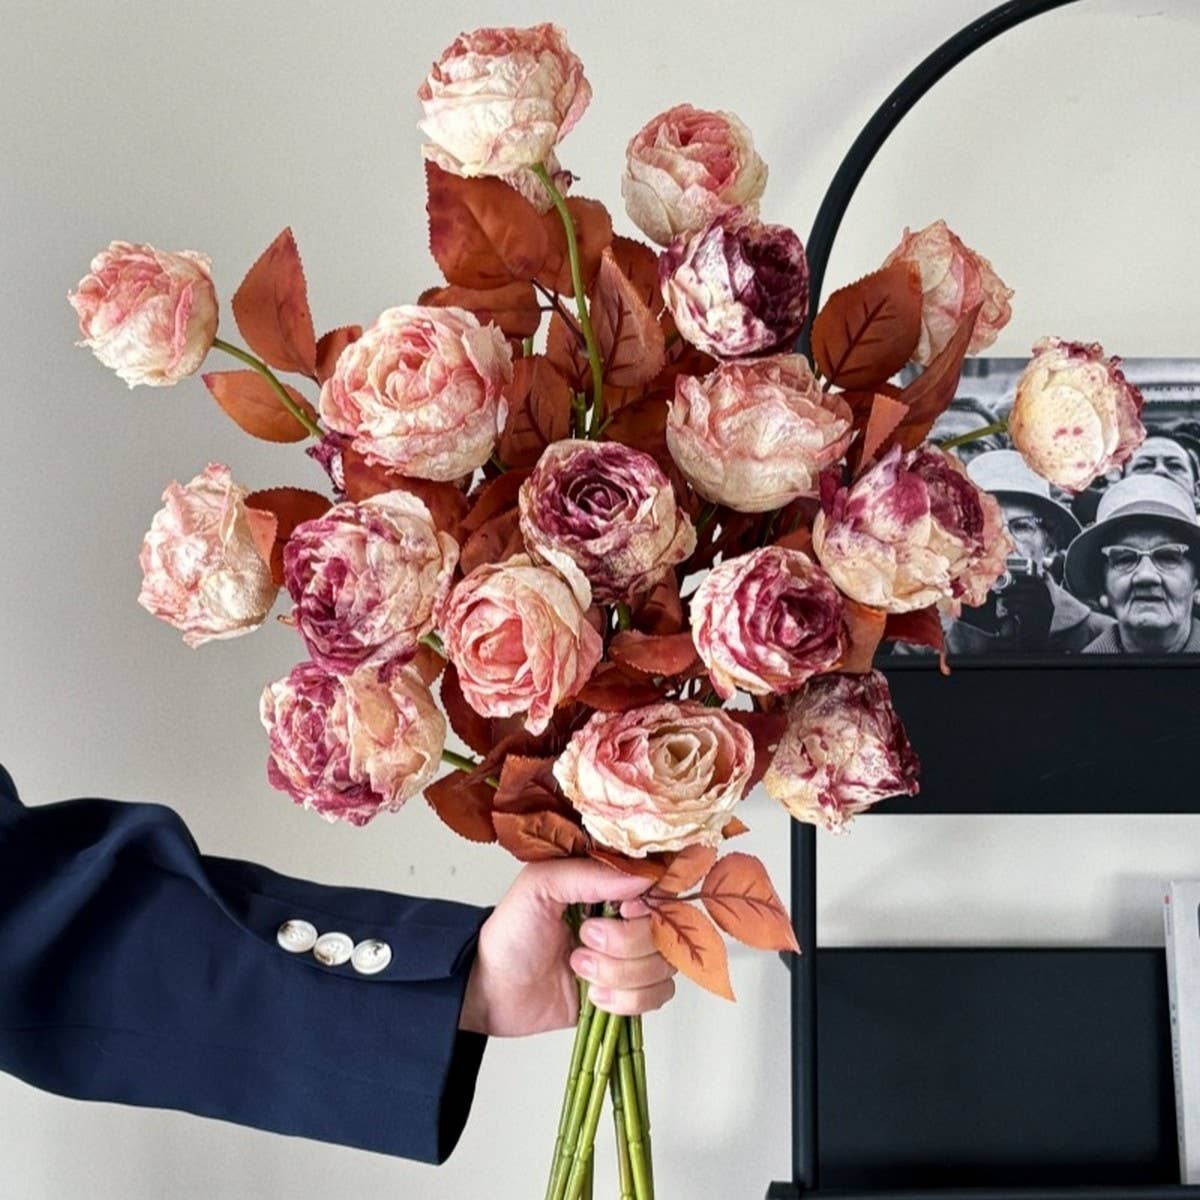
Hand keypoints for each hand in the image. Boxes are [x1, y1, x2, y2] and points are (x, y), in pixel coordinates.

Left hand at [458, 859, 676, 1037]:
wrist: (490, 991)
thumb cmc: (509, 934)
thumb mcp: (539, 886)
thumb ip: (587, 874)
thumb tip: (641, 878)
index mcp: (607, 886)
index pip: (658, 888)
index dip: (650, 903)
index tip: (624, 911)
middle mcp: (625, 920)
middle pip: (664, 931)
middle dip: (624, 944)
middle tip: (584, 940)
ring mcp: (629, 959)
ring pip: (663, 967)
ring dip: (620, 974)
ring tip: (578, 968)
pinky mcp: (627, 995)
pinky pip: (656, 998)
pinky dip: (626, 1001)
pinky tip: (594, 996)